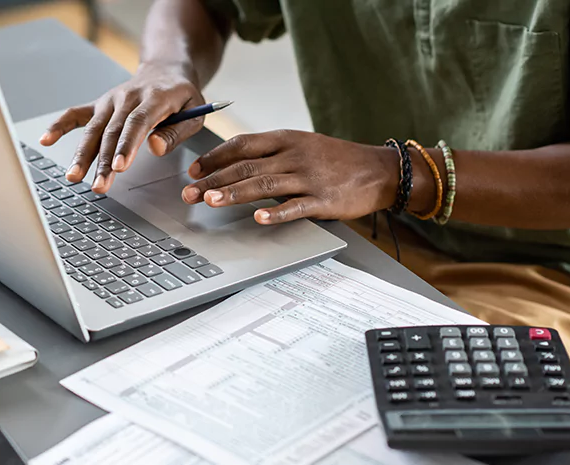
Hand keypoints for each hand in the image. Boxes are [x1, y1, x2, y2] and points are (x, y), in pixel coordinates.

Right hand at [39, 62, 205, 193]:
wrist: (166, 70)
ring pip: (93, 129)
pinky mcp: (99, 104)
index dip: (126, 145)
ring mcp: (110, 100)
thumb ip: (177, 131)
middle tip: (98, 186)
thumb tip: (155, 148)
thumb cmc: (182, 96)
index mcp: (154, 97)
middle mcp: (128, 97)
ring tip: (73, 177)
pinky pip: (76, 114)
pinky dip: (59, 125)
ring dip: (82, 154)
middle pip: (112, 132)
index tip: (119, 167)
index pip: (137, 123)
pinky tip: (46, 140)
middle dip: (103, 161)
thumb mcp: (195, 112)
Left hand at [181, 130, 404, 223]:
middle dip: (214, 180)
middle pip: (246, 167)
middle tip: (189, 193)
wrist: (379, 169)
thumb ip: (271, 154)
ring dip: (235, 193)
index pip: (242, 144)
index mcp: (286, 139)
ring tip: (211, 201)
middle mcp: (294, 155)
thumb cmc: (336, 160)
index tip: (194, 170)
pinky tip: (258, 219)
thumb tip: (233, 166)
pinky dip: (276, 213)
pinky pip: (295, 207)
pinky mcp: (324, 200)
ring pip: (264, 185)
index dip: (215, 157)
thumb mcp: (303, 145)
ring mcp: (309, 177)